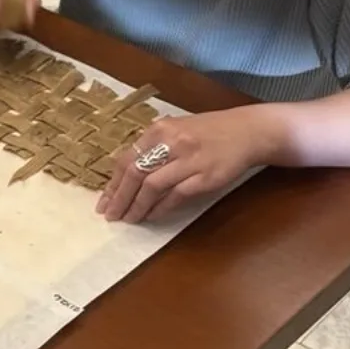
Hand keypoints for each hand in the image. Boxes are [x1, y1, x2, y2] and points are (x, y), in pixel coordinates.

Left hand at [96, 106, 276, 223]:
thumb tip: (127, 174)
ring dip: (137, 206)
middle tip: (111, 215)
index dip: (113, 183)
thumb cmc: (208, 131)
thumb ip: (153, 146)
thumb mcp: (176, 129)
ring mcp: (188, 160)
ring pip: (153, 187)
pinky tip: (152, 216)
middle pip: (135, 174)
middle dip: (120, 198)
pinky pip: (176, 196)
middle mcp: (171, 142)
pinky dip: (161, 208)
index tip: (104, 201)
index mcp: (159, 129)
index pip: (126, 159)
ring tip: (129, 219)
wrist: (246, 132)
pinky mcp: (204, 177)